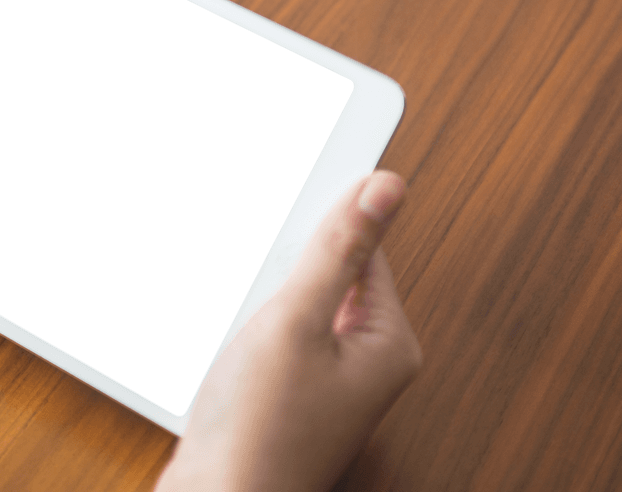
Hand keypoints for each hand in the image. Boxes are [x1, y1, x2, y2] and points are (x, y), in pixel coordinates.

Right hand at [155, 171, 421, 491]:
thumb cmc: (261, 434)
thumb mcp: (297, 321)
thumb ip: (340, 250)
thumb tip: (385, 187)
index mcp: (389, 343)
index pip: (368, 251)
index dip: (324, 225)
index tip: (289, 206)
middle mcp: (366, 362)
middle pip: (332, 276)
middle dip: (288, 267)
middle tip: (261, 289)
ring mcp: (329, 380)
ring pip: (297, 305)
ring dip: (265, 299)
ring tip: (244, 327)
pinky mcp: (293, 392)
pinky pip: (278, 335)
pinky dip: (252, 326)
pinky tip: (232, 343)